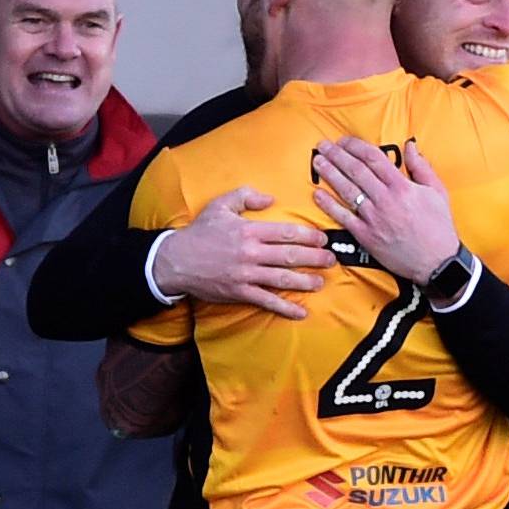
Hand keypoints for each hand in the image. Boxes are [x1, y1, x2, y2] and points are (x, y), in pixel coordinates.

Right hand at [154, 186, 331, 319]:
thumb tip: (270, 199)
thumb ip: (246, 196)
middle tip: (331, 260)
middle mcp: (251, 253)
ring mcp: (246, 275)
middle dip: (315, 258)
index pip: (286, 232)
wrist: (176, 260)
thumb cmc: (199, 232)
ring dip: (305, 281)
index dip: (308, 235)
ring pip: (283, 278)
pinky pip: (267, 301)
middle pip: (290, 255)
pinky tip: (301, 312)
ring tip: (321, 282)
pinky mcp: (240, 292)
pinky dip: (285, 308)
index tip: (322, 238)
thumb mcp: (220, 205)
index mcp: (249, 230)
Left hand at [312, 137, 456, 284]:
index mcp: (402, 186)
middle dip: (337, 155)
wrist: (436, 262)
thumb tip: (409, 146)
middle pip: (355, 171)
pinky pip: (343, 217)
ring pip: (346, 190)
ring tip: (317, 161)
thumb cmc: (439, 227)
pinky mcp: (365, 236)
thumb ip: (421, 166)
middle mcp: (384, 199)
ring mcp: (373, 218)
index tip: (344, 140)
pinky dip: (329, 205)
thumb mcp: (437, 191)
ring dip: (329, 174)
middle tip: (323, 145)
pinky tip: (318, 194)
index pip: (373, 158)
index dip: (355, 146)